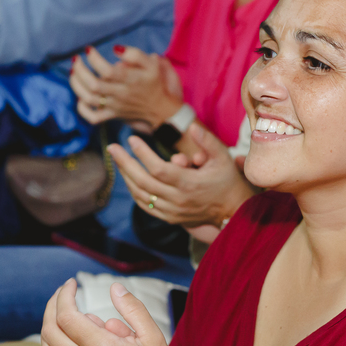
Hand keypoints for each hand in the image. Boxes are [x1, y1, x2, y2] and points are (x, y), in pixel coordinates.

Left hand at [42, 279, 184, 345]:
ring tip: (60, 317)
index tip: (71, 284)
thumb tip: (114, 288)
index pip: (67, 315)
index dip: (64, 295)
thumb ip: (133, 309)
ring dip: (49, 330)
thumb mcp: (154, 337)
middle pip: (51, 331)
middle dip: (52, 306)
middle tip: (62, 295)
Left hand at [70, 46, 182, 130]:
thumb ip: (135, 54)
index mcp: (130, 80)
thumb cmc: (154, 83)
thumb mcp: (152, 64)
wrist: (160, 109)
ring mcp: (114, 107)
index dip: (94, 59)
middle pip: (94, 84)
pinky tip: (81, 97)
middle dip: (80, 70)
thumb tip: (115, 48)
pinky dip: (82, 109)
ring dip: (76, 85)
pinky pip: (93, 117)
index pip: (107, 71)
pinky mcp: (111, 116)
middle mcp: (120, 94)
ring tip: (74, 72)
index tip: (89, 49)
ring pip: (89, 99)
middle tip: (76, 59)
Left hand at [110, 123, 256, 228]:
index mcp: (190, 184)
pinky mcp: (170, 218)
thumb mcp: (223, 157)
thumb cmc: (227, 180)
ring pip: (141, 195)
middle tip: (112, 148)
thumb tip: (191, 127)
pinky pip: (146, 206)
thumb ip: (207, 141)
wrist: (232, 210)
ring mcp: (172, 211)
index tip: (131, 139)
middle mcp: (178, 200)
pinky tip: (128, 178)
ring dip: (127, 177)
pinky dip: (134, 192)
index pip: (158, 169)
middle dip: (125, 163)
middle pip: (143, 182)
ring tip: (118, 160)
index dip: (142, 154)